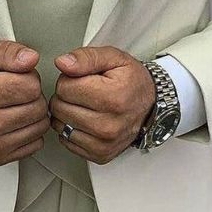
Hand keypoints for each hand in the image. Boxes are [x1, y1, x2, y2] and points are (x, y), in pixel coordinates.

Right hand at [0, 40, 50, 165]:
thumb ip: (9, 51)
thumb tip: (31, 58)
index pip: (31, 86)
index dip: (28, 77)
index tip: (15, 78)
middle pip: (37, 107)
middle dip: (32, 96)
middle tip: (15, 92)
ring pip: (40, 126)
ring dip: (34, 114)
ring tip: (15, 106)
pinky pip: (36, 144)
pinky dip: (31, 131)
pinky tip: (16, 122)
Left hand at [48, 46, 155, 163]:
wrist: (152, 105)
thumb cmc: (132, 82)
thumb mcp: (113, 58)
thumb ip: (86, 57)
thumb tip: (63, 63)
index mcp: (113, 97)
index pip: (64, 87)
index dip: (69, 79)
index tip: (83, 80)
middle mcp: (109, 125)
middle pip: (59, 107)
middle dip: (66, 96)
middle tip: (84, 92)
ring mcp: (104, 143)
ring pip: (60, 124)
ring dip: (66, 113)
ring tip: (85, 106)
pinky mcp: (100, 155)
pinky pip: (66, 140)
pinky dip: (71, 129)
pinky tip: (84, 120)